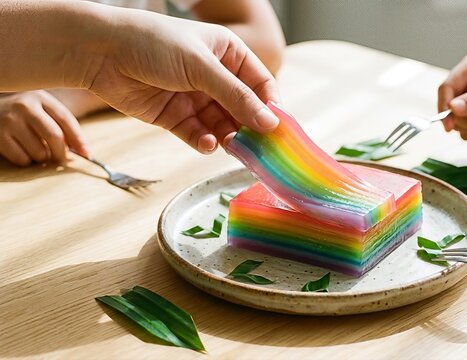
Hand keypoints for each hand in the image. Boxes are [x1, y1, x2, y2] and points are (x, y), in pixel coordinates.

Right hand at [0, 91, 88, 165]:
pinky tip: (23, 150)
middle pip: (54, 136)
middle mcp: (24, 106)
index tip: (87, 154)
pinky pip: (22, 159)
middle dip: (61, 153)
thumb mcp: (42, 109)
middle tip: (61, 158)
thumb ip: (61, 124)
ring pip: (39, 151)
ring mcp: (9, 120)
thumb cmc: (23, 114)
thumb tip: (84, 151)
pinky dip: (27, 161)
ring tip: (37, 149)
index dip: (79, 139)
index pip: (66, 119)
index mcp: (40, 97)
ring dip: (43, 157)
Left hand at [86, 8, 280, 153]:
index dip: (270, 106)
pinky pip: (197, 133)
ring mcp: (194, 97)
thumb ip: (236, 97)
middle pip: (242, 108)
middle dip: (250, 127)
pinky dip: (204, 141)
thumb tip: (270, 122)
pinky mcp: (175, 116)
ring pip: (222, 124)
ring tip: (232, 148)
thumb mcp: (202, 67)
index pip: (260, 83)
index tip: (278, 130)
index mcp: (228, 53)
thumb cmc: (153, 44)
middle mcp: (214, 76)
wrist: (100, 52)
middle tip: (260, 149)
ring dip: (228, 137)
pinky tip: (206, 144)